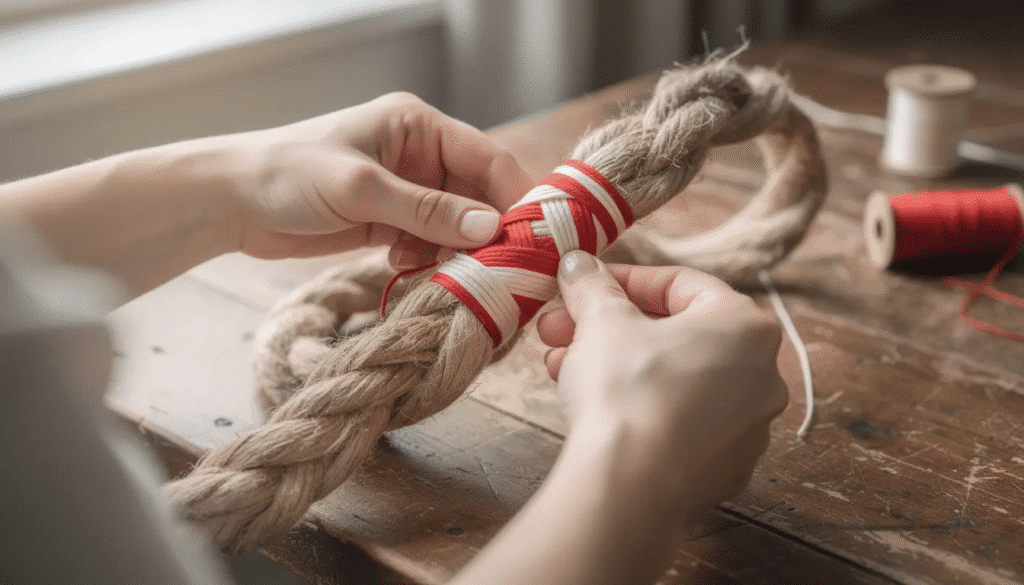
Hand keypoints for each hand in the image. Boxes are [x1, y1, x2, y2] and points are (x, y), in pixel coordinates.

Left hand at [226, 92, 532, 266]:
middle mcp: (420, 155)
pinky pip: (429, 242)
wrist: (231, 202)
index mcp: (418, 126)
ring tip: (447, 274)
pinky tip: (406, 267)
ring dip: (455, 252)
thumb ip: (426, 210)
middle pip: (478, 196)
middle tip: (497, 272)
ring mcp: (406, 190)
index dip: (515, 197)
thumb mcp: (361, 189)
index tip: (533, 239)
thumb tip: (491, 228)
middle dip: (487, 233)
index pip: (488, 158)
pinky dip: (428, 259)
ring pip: (456, 225)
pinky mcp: (390, 221)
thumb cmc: (289, 176)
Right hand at [536, 251, 788, 524]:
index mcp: (746, 326)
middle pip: (673, 335)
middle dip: (609, 328)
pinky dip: (639, 411)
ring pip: (673, 380)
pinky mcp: (725, 469)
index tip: (583, 285)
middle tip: (561, 329)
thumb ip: (592, 285)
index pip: (679, 285)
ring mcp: (748, 428)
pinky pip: (678, 424)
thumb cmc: (627, 389)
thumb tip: (578, 263)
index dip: (621, 281)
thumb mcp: (602, 320)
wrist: (631, 485)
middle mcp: (762, 375)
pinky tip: (592, 411)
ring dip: (616, 367)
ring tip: (561, 368)